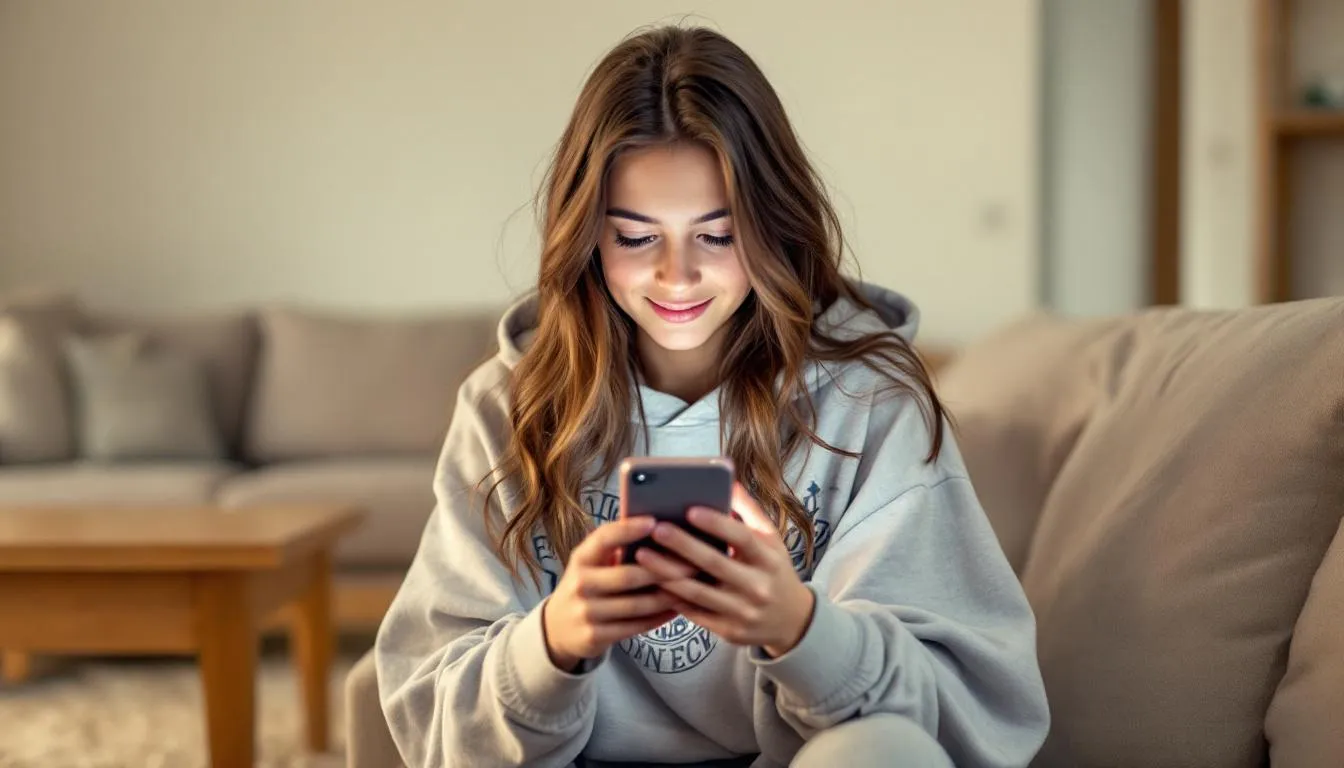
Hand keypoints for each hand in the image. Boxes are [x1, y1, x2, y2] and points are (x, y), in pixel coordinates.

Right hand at [542, 516, 696, 671]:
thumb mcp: (591, 563)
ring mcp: (586, 612)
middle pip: (628, 576)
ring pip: (636, 605)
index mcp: (581, 558)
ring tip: (692, 586)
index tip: (655, 522)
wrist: (558, 628)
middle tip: (693, 563)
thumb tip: (659, 527)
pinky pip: (635, 626)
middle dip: (663, 569)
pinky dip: (660, 617)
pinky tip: (678, 608)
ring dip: (667, 596)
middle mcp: (581, 583)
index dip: (628, 529)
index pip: (603, 539)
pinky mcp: (594, 636)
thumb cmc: (588, 585)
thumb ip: (616, 548)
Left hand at [636, 483, 815, 657]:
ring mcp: (743, 611)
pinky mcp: (729, 631)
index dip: (717, 524)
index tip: (689, 509)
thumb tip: (728, 480)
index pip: (742, 538)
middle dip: (682, 546)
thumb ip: (750, 511)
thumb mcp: (771, 541)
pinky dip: (672, 597)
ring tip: (642, 555)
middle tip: (656, 529)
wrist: (792, 621)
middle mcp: (758, 586)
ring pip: (698, 592)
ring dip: (667, 573)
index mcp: (770, 559)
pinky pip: (695, 613)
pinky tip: (652, 582)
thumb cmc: (774, 571)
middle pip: (714, 563)